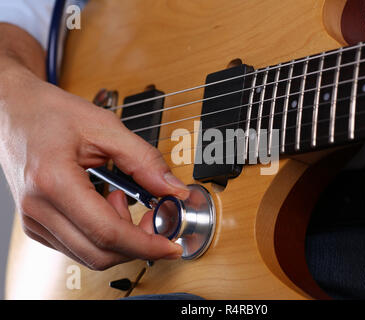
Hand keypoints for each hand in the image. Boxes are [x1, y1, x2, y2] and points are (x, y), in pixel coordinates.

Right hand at [0, 60, 189, 269]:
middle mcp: (38, 208)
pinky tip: (104, 205)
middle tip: (154, 217)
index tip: (170, 245)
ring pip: (89, 255)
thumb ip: (144, 160)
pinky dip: (102, 234)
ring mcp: (34, 220)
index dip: (145, 243)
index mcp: (54, 181)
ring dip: (119, 237)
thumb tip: (173, 189)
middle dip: (137, 244)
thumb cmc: (51, 113)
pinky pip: (77, 246)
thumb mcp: (105, 127)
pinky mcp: (36, 225)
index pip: (107, 232)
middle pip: (99, 253)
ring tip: (121, 198)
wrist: (13, 110)